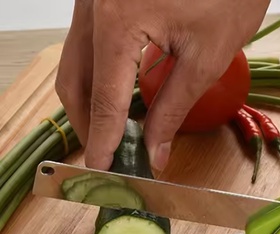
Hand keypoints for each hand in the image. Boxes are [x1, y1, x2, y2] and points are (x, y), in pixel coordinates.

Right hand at [55, 0, 269, 170]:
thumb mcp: (205, 60)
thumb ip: (172, 111)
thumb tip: (155, 154)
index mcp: (118, 20)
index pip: (104, 99)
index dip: (103, 141)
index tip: (102, 171)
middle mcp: (93, 5)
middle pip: (74, 81)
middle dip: (89, 126)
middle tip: (109, 158)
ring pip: (74, 64)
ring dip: (90, 105)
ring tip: (112, 137)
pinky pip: (86, 47)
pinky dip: (96, 80)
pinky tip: (115, 102)